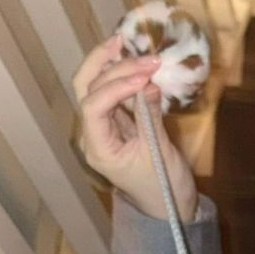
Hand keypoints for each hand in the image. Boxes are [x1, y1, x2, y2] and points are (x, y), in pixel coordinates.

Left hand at [74, 35, 198, 221]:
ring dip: (111, 63)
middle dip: (106, 64)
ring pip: (95, 86)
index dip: (116, 86)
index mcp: (99, 149)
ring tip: (129, 44)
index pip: (94, 106)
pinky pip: (112, 92)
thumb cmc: (163, 189)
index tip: (145, 76)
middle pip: (85, 89)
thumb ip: (150, 117)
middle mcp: (94, 135)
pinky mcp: (117, 122)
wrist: (169, 209)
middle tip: (132, 47)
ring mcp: (104, 127)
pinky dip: (123, 74)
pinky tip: (135, 60)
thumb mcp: (159, 153)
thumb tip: (148, 82)